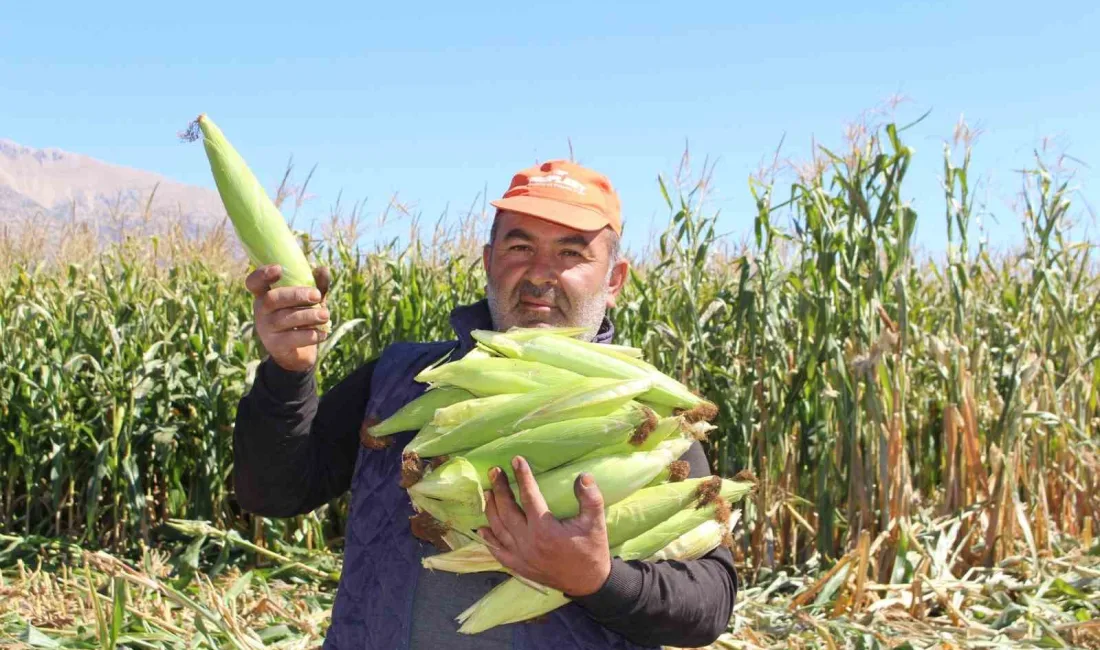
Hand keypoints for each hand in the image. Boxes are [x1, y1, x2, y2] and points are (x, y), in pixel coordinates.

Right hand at [245, 264, 331, 372]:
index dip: (262, 274)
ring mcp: (266, 329)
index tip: (279, 268)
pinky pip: (292, 338)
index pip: (254, 282)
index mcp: (265, 295)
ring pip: (285, 319)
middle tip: (317, 295)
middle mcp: (261, 311)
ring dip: (308, 316)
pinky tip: (323, 333)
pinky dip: (311, 335)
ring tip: (325, 315)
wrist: (296, 353)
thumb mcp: (309, 301)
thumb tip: (323, 269)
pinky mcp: (275, 346)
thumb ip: (316, 286)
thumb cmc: (301, 319)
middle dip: (296, 295)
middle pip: (272, 299)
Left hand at [478, 456, 611, 597]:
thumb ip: (590, 497)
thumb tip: (583, 475)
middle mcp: (528, 542)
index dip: (522, 476)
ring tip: (488, 492)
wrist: (588, 582)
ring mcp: (521, 556)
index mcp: (545, 529)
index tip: (516, 460)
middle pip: (507, 510)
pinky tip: (482, 528)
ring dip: (491, 509)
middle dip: (499, 488)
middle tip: (494, 471)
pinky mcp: (519, 566)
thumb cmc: (592, 549)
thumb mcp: (596, 522)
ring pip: (499, 529)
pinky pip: (498, 552)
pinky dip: (489, 540)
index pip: (529, 496)